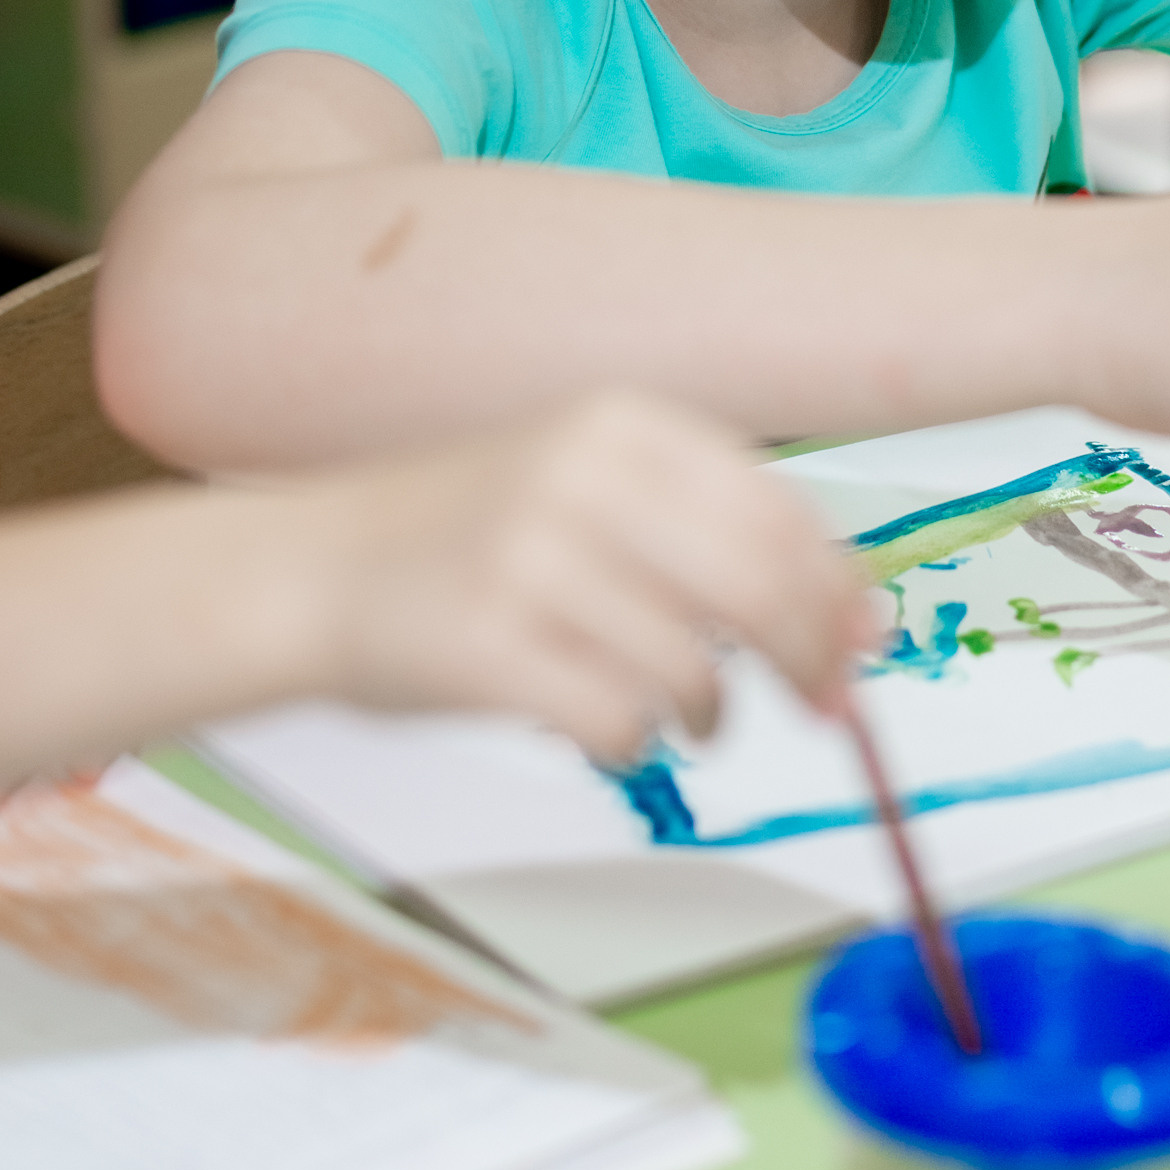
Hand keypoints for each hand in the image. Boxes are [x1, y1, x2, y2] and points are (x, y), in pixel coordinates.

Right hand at [302, 393, 876, 765]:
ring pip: (690, 667)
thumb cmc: (466, 538)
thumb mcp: (584, 484)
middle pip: (754, 586)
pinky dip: (635, 744)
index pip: (776, 509)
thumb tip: (854, 617)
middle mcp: (579, 478)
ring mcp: (528, 562)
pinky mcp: (487, 649)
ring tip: (689, 718)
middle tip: (824, 710)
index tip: (862, 645)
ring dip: (711, 711)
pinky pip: (617, 720)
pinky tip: (614, 732)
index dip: (835, 588)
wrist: (308, 571)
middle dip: (807, 659)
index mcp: (619, 425)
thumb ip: (708, 533)